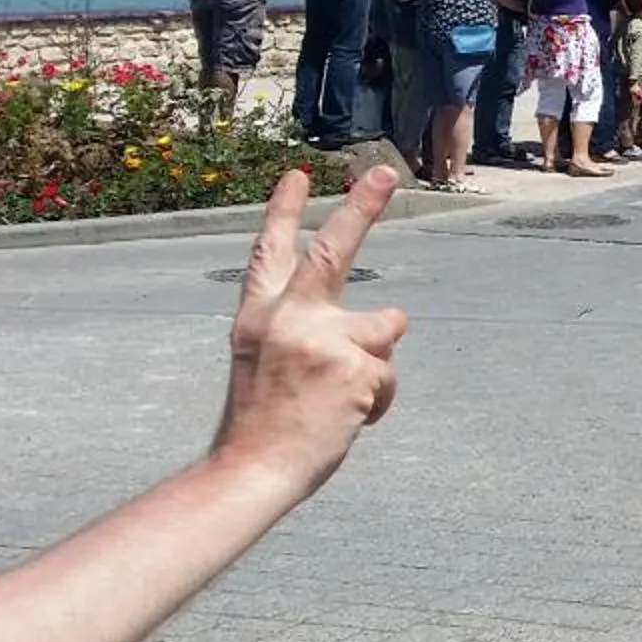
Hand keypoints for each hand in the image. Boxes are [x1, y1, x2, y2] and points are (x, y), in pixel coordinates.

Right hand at [211, 166, 409, 498]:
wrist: (253, 469)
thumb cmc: (262, 422)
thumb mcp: (263, 362)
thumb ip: (306, 330)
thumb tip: (387, 321)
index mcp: (257, 316)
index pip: (269, 252)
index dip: (282, 211)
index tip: (297, 173)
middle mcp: (288, 318)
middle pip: (334, 250)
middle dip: (362, 206)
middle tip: (387, 172)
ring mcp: (322, 338)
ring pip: (383, 331)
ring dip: (375, 365)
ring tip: (337, 399)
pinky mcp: (355, 365)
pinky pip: (388, 376)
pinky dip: (377, 401)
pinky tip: (345, 420)